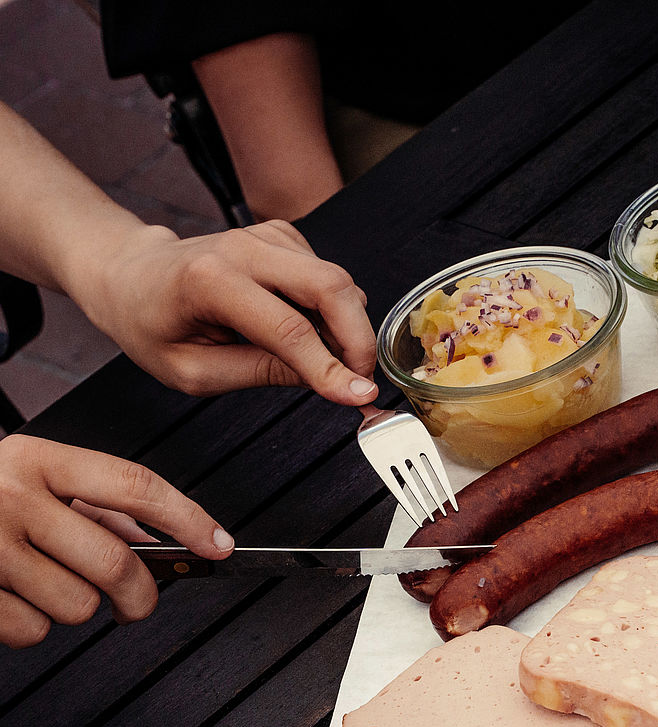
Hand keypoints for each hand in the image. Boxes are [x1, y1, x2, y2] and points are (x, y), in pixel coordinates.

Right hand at [0, 435, 234, 647]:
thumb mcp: (32, 478)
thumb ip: (93, 506)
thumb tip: (157, 542)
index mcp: (39, 459)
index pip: (136, 486)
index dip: (187, 518)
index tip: (219, 544)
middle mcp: (11, 496)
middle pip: (114, 563)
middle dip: (139, 595)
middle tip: (136, 604)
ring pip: (75, 605)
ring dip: (73, 607)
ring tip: (40, 583)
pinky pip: (30, 630)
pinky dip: (30, 626)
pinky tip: (10, 598)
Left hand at [75, 220, 377, 405]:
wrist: (130, 275)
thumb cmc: (151, 325)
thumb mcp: (194, 372)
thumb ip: (263, 374)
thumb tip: (330, 383)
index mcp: (210, 280)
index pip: (289, 329)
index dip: (331, 367)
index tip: (360, 396)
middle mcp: (243, 247)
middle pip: (330, 287)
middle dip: (359, 338)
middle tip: (362, 380)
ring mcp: (266, 235)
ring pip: (337, 281)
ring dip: (346, 326)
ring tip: (326, 361)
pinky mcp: (283, 236)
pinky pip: (327, 276)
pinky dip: (330, 309)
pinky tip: (305, 327)